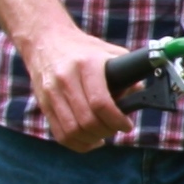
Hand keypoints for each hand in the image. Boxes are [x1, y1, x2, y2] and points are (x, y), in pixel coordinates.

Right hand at [24, 26, 134, 150]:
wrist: (46, 40)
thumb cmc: (83, 49)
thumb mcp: (108, 53)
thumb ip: (127, 74)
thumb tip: (140, 97)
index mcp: (87, 64)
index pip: (101, 102)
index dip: (116, 120)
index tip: (126, 125)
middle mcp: (66, 78)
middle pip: (87, 120)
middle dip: (106, 131)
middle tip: (115, 129)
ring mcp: (51, 92)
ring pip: (72, 130)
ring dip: (92, 139)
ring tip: (103, 135)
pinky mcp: (43, 103)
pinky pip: (59, 133)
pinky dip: (77, 143)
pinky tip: (89, 140)